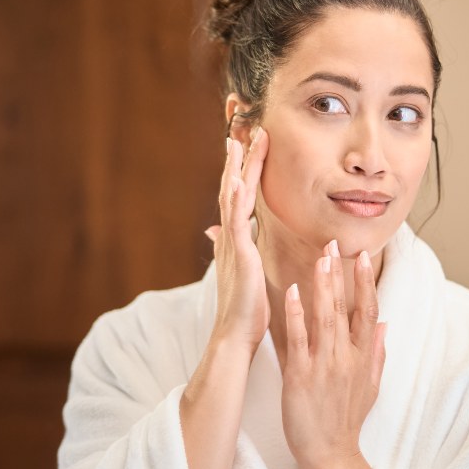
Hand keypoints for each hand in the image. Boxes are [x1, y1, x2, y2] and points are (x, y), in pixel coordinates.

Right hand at [204, 128, 270, 355]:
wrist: (234, 336)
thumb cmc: (245, 311)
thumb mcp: (243, 274)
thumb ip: (236, 250)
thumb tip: (223, 235)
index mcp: (237, 241)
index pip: (238, 198)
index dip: (241, 171)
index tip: (245, 146)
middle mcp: (231, 238)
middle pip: (232, 190)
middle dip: (237, 161)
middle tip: (238, 132)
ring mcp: (233, 245)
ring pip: (233, 199)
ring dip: (235, 170)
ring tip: (237, 142)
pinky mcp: (239, 256)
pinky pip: (236, 222)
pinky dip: (234, 200)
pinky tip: (236, 180)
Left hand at [281, 241, 385, 468]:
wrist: (330, 453)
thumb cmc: (346, 421)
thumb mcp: (371, 387)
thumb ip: (378, 354)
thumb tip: (386, 326)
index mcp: (363, 358)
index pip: (369, 311)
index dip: (366, 282)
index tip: (364, 257)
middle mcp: (347, 357)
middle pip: (346, 307)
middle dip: (340, 274)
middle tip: (335, 243)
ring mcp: (324, 365)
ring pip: (325, 317)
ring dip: (322, 285)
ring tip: (320, 258)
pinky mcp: (301, 375)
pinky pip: (299, 338)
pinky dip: (296, 314)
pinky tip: (292, 292)